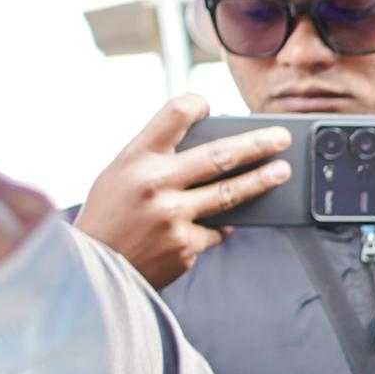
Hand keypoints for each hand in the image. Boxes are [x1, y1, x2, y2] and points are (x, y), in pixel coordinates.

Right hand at [80, 100, 288, 287]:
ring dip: (261, 181)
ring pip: (230, 194)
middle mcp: (155, 183)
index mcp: (135, 158)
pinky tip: (219, 224)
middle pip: (219, 156)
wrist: (92, 270)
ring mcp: (173, 217)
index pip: (174, 115)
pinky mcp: (186, 246)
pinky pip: (215, 231)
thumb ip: (156, 159)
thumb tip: (211, 148)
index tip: (209, 104)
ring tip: (282, 172)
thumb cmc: (109, 216)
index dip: (196, 104)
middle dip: (257, 145)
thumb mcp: (118, 175)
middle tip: (282, 138)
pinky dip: (218, 226)